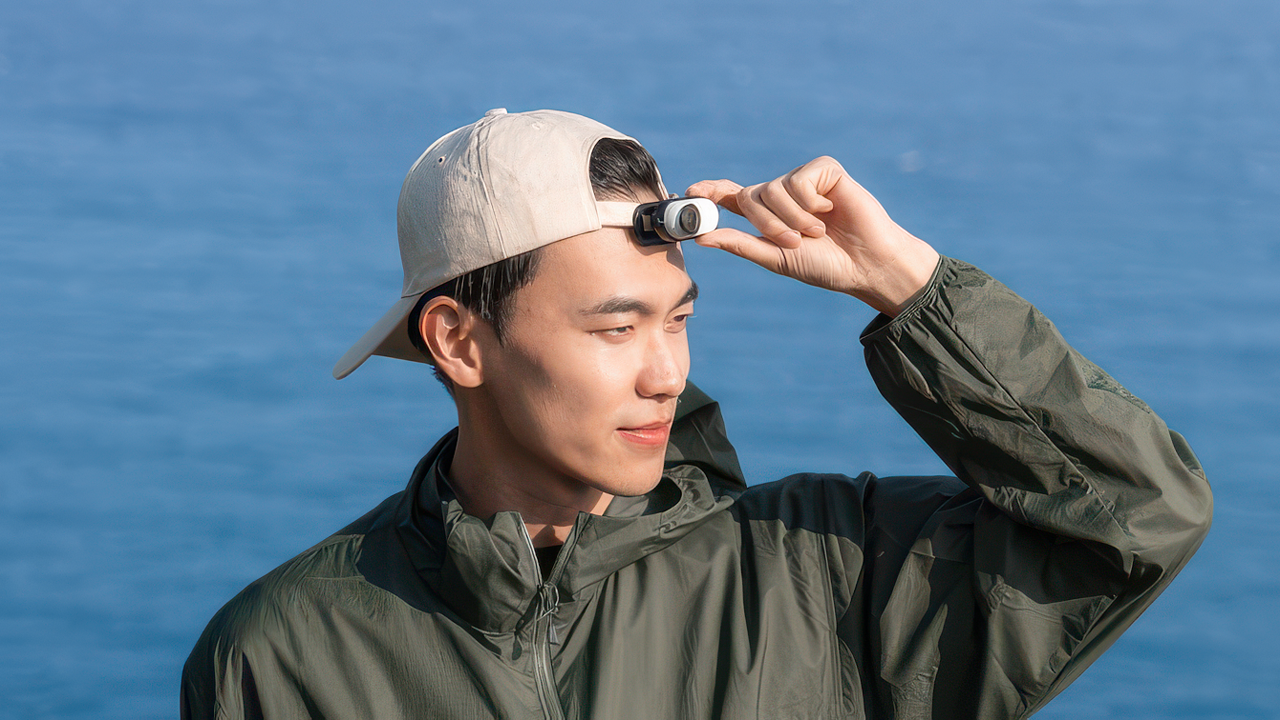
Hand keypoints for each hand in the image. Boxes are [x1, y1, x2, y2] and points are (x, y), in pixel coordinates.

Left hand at [686, 156, 939, 316]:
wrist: (867, 264)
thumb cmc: (825, 264)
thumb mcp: (777, 258)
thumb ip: (741, 244)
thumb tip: (702, 238)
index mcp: (767, 214)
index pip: (731, 195)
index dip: (711, 191)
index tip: (692, 191)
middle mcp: (781, 193)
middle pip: (749, 196)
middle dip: (767, 224)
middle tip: (794, 242)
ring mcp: (802, 180)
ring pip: (773, 189)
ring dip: (793, 219)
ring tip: (818, 231)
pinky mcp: (824, 170)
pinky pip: (799, 181)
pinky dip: (810, 203)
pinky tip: (830, 212)